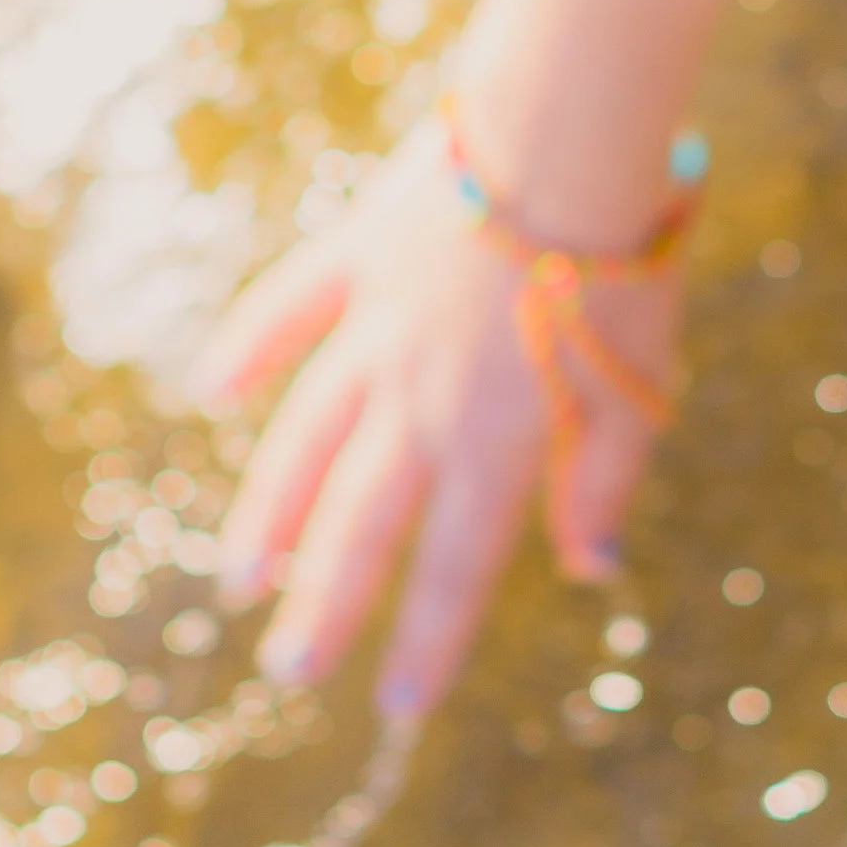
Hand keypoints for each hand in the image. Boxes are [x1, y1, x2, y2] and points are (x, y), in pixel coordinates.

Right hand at [197, 122, 682, 718]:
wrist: (566, 141)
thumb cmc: (619, 269)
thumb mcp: (636, 389)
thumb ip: (602, 479)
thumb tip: (584, 564)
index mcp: (496, 439)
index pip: (455, 566)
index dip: (427, 640)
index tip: (395, 705)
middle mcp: (421, 400)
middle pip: (361, 522)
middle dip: (325, 601)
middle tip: (289, 667)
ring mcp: (377, 327)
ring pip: (307, 437)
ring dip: (271, 511)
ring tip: (241, 575)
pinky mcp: (355, 254)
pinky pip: (287, 308)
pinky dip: (245, 349)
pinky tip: (210, 388)